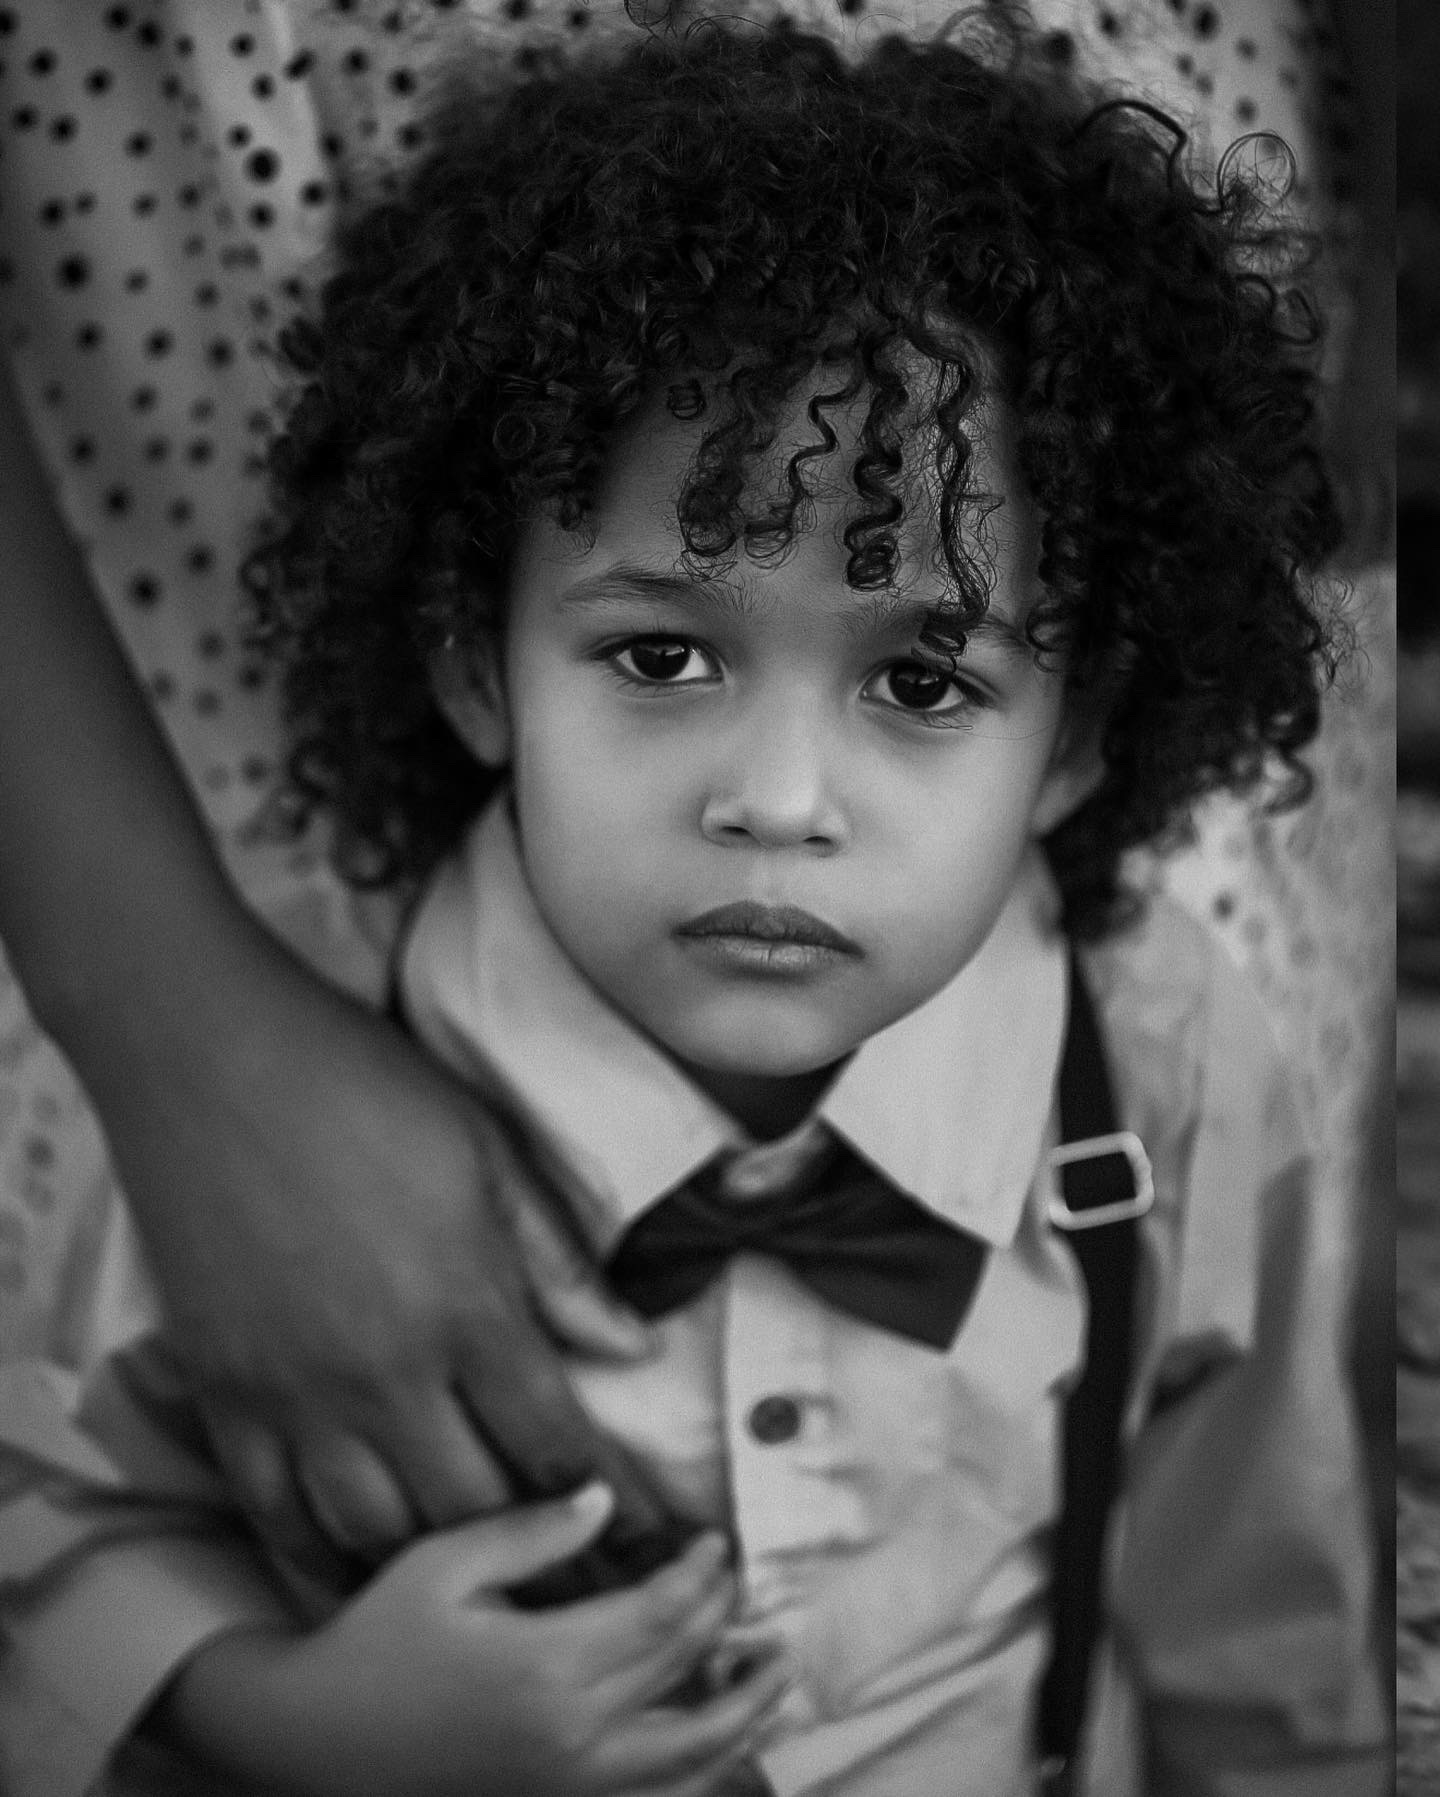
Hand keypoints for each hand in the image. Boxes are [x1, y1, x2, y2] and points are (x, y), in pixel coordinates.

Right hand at [81, 907, 671, 1577]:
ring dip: (433, 1554)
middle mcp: (385, 1371)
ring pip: (376, 1532)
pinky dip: (321, 1550)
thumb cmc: (364, 1087)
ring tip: (468, 1552)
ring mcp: (296, 1392)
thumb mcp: (487, 1152)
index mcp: (466, 1306)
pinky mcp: (224, 1392)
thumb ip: (560, 1262)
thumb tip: (634, 1346)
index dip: (604, 1497)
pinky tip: (357, 1555)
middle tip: (561, 1547)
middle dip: (531, 1539)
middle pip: (473, 1508)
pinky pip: (274, 1511)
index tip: (631, 1520)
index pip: (552, 1444)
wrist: (212, 1057)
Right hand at [161, 1485, 790, 1796]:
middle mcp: (570, 1737)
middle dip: (723, 1620)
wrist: (315, 1742)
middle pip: (682, 1671)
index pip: (662, 1614)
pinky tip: (715, 1741)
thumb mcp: (441, 1563)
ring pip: (690, 1755)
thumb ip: (531, 1530)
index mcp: (545, 1667)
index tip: (716, 1540)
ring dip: (742, 1711)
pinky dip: (699, 1772)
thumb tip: (606, 1500)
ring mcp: (566, 1787)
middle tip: (740, 1581)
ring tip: (771, 1671)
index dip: (701, 1574)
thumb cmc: (376, 1641)